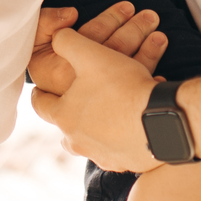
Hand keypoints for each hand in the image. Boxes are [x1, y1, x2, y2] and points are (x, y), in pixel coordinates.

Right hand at [29, 0, 167, 96]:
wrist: (56, 107)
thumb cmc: (44, 67)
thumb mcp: (35, 42)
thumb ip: (46, 23)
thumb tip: (71, 15)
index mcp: (60, 71)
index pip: (91, 36)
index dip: (110, 19)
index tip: (127, 7)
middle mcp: (79, 87)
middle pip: (112, 51)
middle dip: (134, 29)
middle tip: (150, 16)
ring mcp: (98, 103)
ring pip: (127, 70)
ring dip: (147, 49)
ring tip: (158, 34)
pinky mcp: (111, 112)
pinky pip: (134, 93)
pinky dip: (150, 80)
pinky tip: (160, 73)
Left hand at [31, 27, 159, 172]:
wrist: (161, 120)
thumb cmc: (122, 88)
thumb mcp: (91, 55)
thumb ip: (67, 42)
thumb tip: (57, 37)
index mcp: (64, 116)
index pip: (41, 104)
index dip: (39, 93)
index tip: (39, 90)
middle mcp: (78, 141)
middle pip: (66, 127)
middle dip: (70, 113)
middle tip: (76, 102)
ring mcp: (102, 155)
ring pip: (92, 140)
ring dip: (97, 126)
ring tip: (106, 113)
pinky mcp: (125, 162)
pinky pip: (119, 148)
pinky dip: (122, 135)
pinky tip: (133, 122)